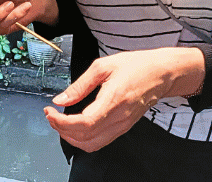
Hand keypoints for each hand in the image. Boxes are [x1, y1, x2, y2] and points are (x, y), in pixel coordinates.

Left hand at [44, 47, 203, 152]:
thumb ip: (80, 85)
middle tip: (51, 116)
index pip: (84, 123)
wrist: (161, 73)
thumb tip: (60, 99)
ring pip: (93, 144)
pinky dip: (83, 138)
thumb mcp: (103, 66)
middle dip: (62, 130)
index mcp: (113, 99)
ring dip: (71, 137)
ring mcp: (123, 125)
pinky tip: (75, 126)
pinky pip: (101, 141)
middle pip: (86, 138)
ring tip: (60, 121)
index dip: (62, 122)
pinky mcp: (124, 127)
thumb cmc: (136, 66)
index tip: (50, 112)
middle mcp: (119, 117)